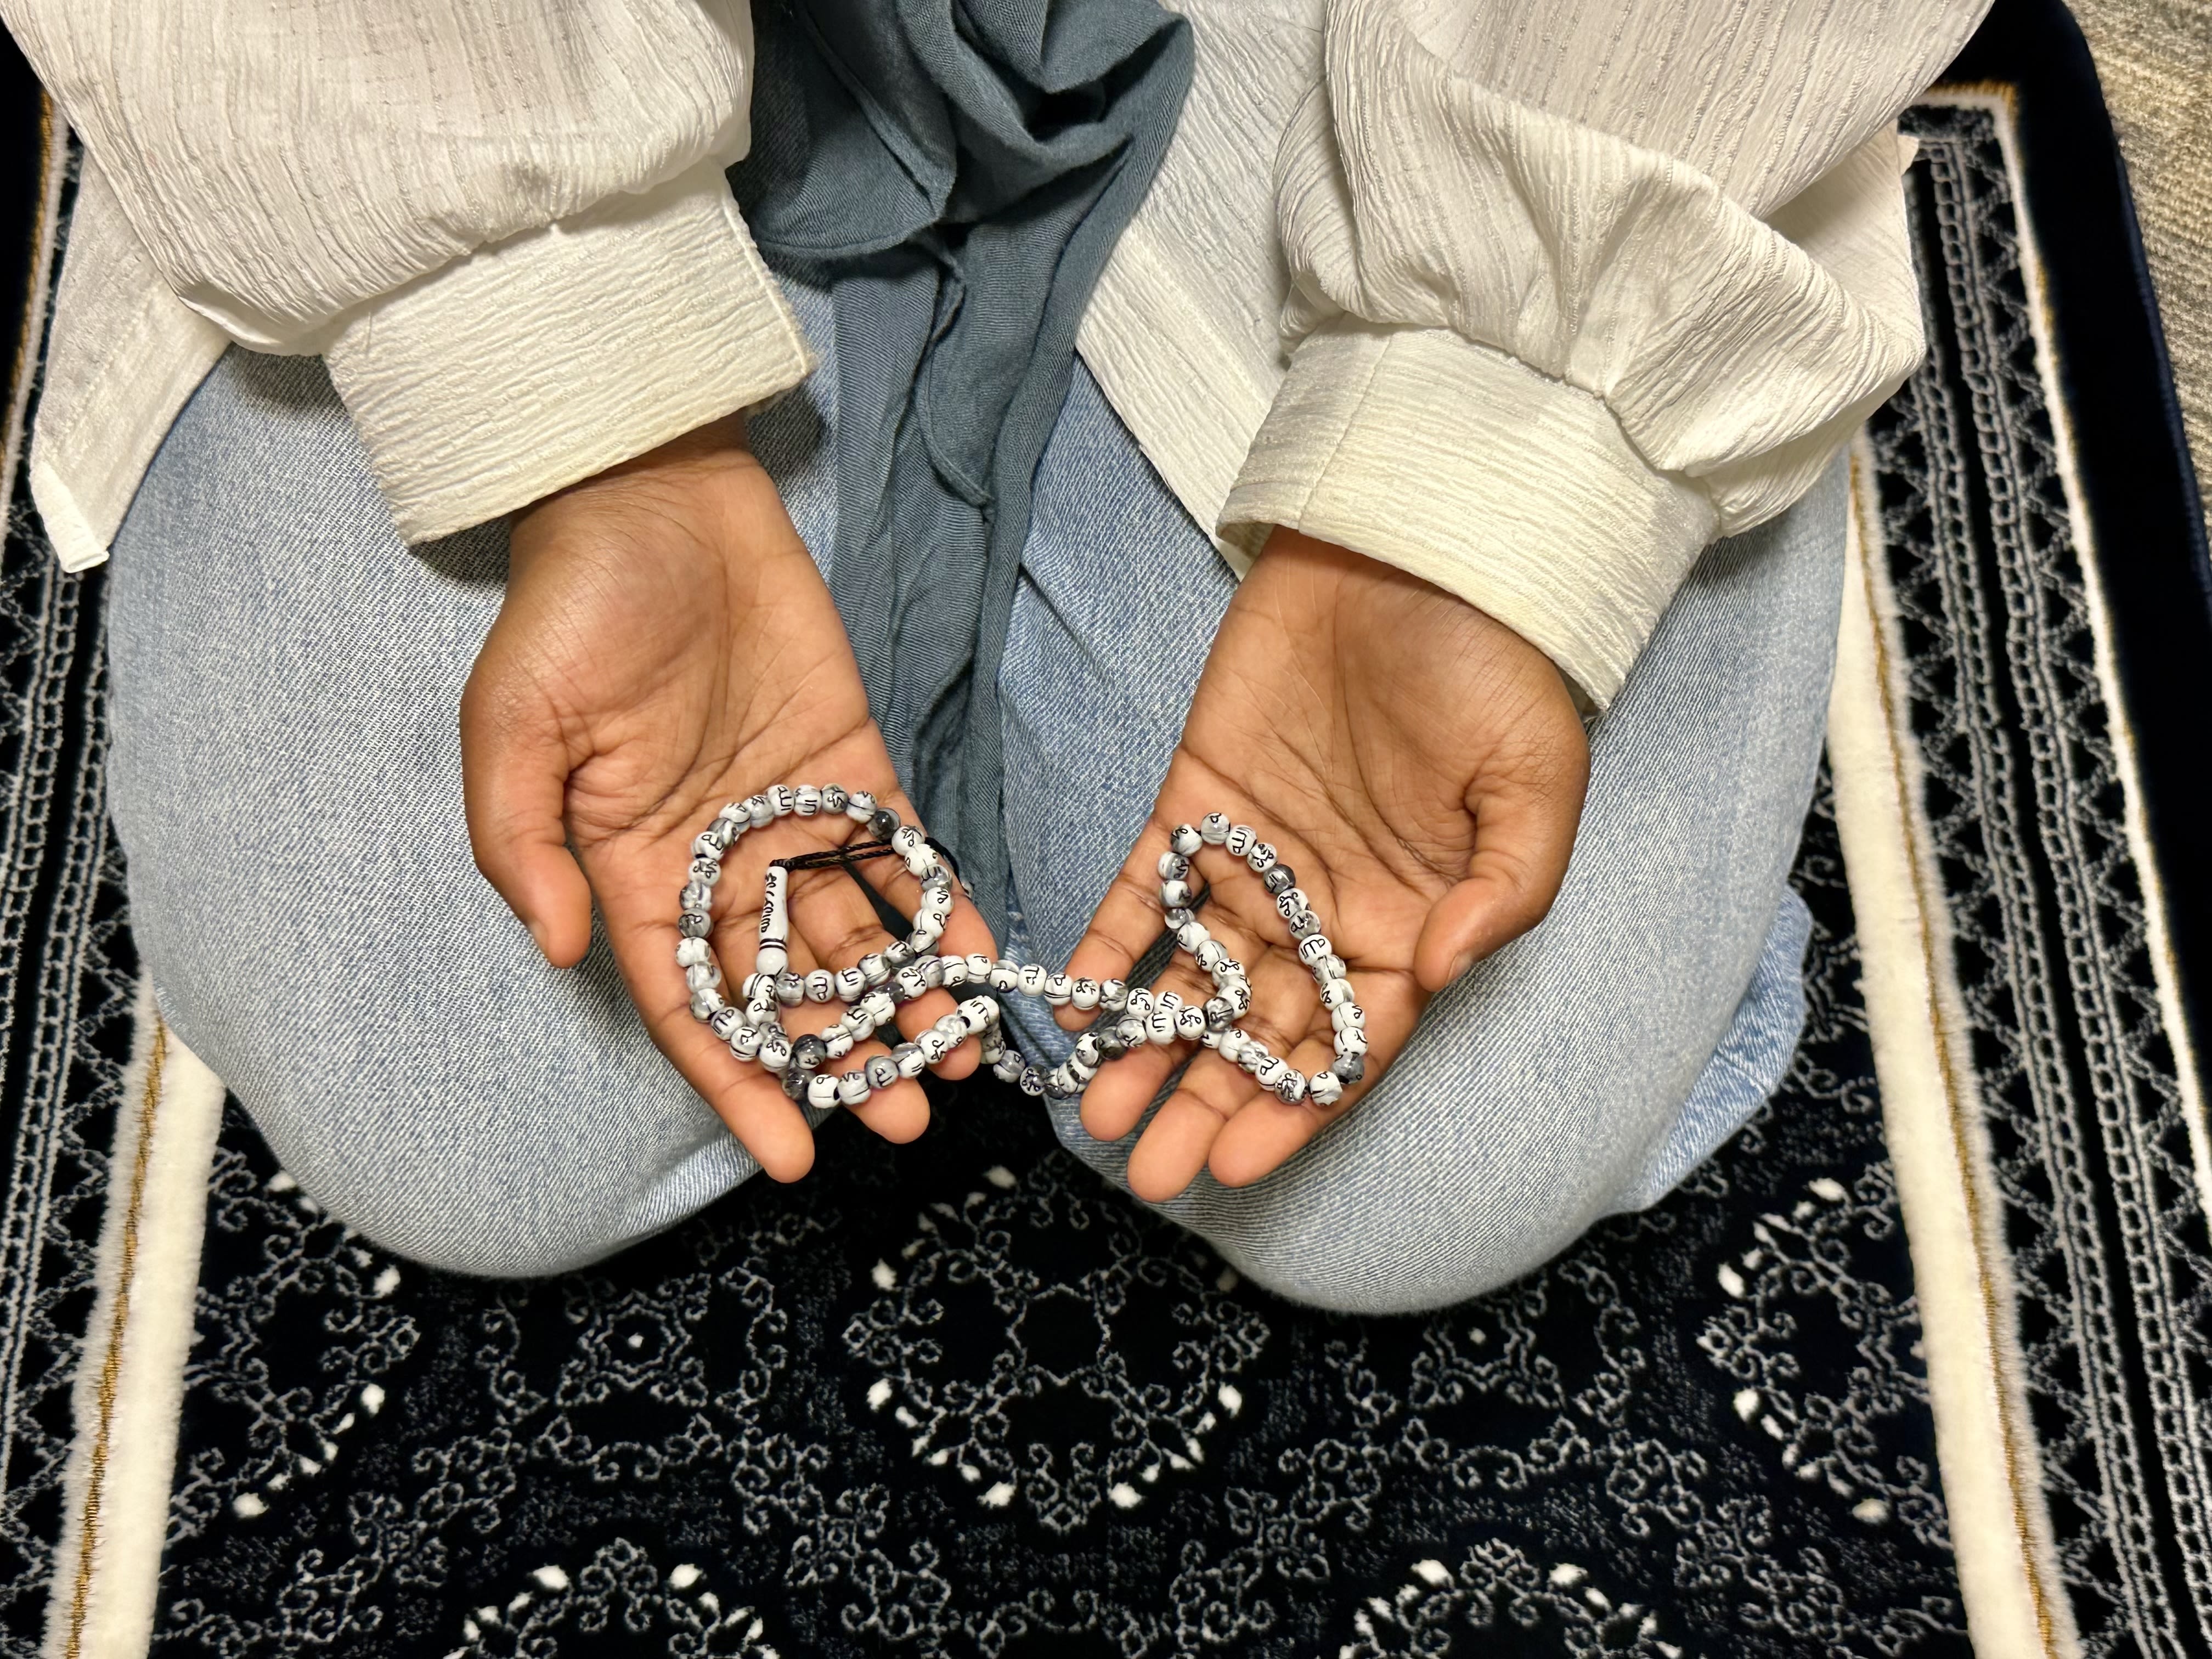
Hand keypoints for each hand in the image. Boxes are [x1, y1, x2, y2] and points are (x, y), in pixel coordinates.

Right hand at [460, 416, 998, 1180]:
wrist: (653, 496)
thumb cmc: (569, 610)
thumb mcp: (514, 725)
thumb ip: (521, 841)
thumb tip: (561, 948)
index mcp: (633, 869)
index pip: (691, 1003)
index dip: (738, 1080)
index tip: (790, 1153)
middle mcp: (717, 860)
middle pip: (787, 985)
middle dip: (842, 1058)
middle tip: (906, 1120)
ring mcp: (791, 815)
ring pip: (855, 935)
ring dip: (903, 1002)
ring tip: (960, 1066)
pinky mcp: (853, 763)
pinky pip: (903, 854)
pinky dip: (940, 909)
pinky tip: (981, 962)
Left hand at [1059, 528, 1588, 1200]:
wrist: (1419, 550)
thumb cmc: (1495, 671)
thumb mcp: (1533, 782)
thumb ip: (1502, 888)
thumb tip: (1439, 972)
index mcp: (1413, 923)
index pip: (1347, 1044)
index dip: (1294, 1106)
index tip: (1237, 1162)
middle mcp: (1328, 911)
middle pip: (1259, 1031)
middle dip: (1205, 1103)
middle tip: (1147, 1170)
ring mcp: (1257, 861)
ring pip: (1195, 980)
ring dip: (1148, 1048)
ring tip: (1096, 1115)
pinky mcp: (1197, 803)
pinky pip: (1144, 892)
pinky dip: (1110, 949)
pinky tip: (1076, 1007)